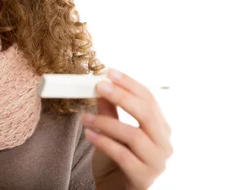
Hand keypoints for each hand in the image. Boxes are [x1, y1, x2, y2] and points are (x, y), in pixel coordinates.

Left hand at [81, 69, 172, 189]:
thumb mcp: (111, 132)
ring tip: (85, 118)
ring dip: (106, 122)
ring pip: (134, 135)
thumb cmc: (116, 161)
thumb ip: (110, 111)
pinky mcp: (143, 178)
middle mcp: (164, 144)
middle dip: (122, 97)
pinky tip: (89, 135)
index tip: (110, 72)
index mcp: (160, 128)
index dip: (129, 84)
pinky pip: (123, 155)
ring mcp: (157, 163)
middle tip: (100, 87)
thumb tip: (101, 85)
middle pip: (147, 114)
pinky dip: (104, 142)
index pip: (149, 100)